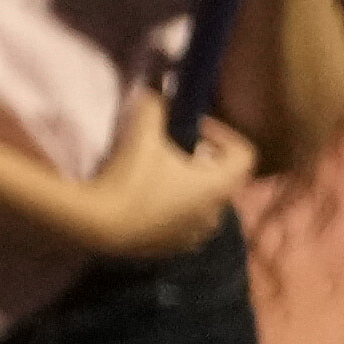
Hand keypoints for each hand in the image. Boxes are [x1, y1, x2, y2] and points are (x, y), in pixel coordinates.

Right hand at [68, 114, 258, 264]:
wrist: (99, 225)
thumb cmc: (129, 178)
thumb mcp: (141, 134)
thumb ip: (154, 107)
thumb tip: (156, 94)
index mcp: (218, 184)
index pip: (244, 154)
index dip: (223, 135)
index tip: (195, 126)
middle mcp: (216, 211)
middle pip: (224, 180)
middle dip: (204, 162)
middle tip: (174, 149)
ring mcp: (196, 233)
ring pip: (204, 204)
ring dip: (191, 189)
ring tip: (161, 177)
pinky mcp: (174, 248)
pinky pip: (185, 224)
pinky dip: (175, 211)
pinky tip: (146, 202)